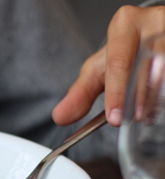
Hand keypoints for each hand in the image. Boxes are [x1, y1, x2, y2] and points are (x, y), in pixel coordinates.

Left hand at [53, 5, 164, 126]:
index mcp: (125, 25)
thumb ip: (81, 93)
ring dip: (153, 98)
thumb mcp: (99, 69)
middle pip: (144, 66)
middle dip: (136, 99)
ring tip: (144, 115)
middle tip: (129, 119)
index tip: (114, 118)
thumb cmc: (124, 53)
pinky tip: (156, 106)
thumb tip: (60, 116)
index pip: (119, 62)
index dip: (116, 93)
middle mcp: (152, 23)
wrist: (152, 36)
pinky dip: (162, 93)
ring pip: (163, 69)